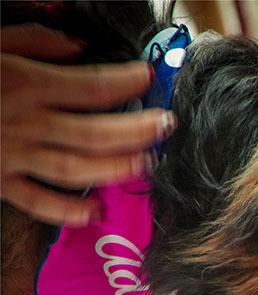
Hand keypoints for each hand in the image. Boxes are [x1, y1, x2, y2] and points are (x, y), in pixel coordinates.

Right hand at [0, 24, 175, 225]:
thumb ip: (33, 43)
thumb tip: (77, 47)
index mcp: (27, 84)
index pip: (93, 86)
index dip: (127, 81)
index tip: (149, 77)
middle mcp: (27, 122)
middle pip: (96, 131)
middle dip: (137, 129)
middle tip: (166, 124)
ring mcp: (13, 155)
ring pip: (76, 167)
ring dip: (115, 168)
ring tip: (146, 163)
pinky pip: (35, 200)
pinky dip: (64, 210)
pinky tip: (92, 212)